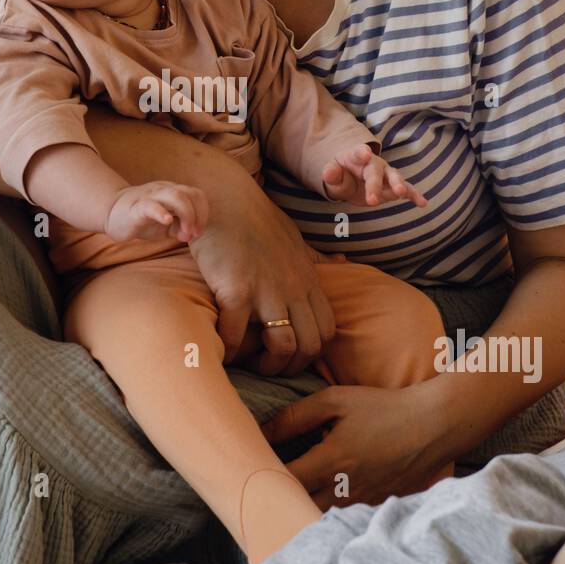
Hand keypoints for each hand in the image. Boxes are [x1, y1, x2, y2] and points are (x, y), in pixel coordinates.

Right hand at [105, 181, 208, 242]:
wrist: (110, 212)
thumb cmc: (141, 218)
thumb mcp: (165, 225)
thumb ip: (179, 228)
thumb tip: (189, 235)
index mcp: (173, 192)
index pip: (197, 195)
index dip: (203, 213)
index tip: (198, 232)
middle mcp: (164, 190)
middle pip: (190, 194)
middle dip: (198, 216)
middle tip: (193, 234)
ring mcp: (150, 196)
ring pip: (176, 196)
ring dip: (187, 215)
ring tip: (184, 234)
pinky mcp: (136, 207)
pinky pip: (151, 205)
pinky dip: (162, 212)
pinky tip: (167, 221)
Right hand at [188, 180, 336, 376]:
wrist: (224, 198)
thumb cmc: (256, 218)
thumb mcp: (295, 237)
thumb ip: (316, 257)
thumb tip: (342, 262)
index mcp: (308, 279)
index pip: (327, 331)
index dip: (311, 352)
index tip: (289, 355)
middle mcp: (293, 287)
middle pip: (310, 345)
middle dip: (291, 366)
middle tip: (267, 365)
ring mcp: (266, 289)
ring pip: (284, 345)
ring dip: (266, 363)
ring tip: (248, 362)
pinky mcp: (237, 289)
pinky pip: (238, 334)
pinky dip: (231, 348)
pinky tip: (222, 347)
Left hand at [260, 382, 442, 507]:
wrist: (433, 426)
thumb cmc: (382, 409)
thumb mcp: (335, 401)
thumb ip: (294, 417)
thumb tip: (259, 432)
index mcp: (331, 462)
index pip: (283, 482)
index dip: (263, 479)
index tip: (252, 472)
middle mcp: (345, 491)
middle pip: (297, 509)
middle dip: (279, 502)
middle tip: (265, 490)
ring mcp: (363, 505)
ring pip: (319, 519)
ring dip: (301, 510)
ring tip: (288, 500)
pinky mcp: (378, 510)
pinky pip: (344, 521)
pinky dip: (328, 516)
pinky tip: (320, 503)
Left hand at [322, 144, 427, 207]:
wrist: (352, 178)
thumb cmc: (341, 175)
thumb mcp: (332, 175)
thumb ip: (331, 174)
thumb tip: (328, 172)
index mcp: (356, 156)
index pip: (358, 152)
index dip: (361, 153)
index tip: (365, 152)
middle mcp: (374, 163)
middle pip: (376, 171)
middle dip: (375, 185)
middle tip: (372, 201)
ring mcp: (386, 174)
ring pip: (394, 177)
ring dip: (398, 185)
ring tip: (401, 194)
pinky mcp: (393, 186)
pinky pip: (406, 189)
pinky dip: (415, 195)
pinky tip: (423, 203)